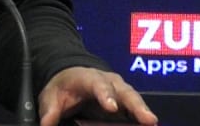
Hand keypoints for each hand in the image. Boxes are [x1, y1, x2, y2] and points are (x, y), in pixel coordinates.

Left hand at [37, 66, 157, 125]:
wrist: (72, 78)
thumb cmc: (64, 88)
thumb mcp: (51, 96)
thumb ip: (50, 110)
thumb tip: (46, 123)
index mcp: (89, 78)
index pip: (98, 84)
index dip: (106, 95)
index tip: (112, 107)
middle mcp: (110, 83)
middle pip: (125, 92)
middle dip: (137, 106)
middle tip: (147, 120)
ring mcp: (121, 93)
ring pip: (136, 101)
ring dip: (145, 113)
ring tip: (152, 124)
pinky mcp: (127, 104)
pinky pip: (137, 112)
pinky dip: (143, 118)